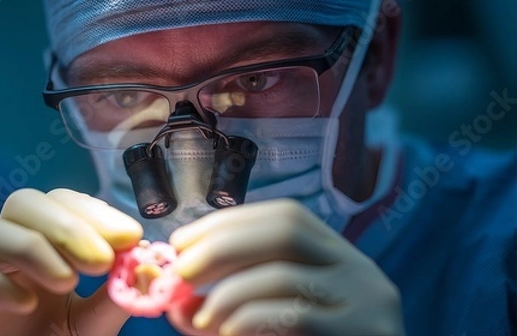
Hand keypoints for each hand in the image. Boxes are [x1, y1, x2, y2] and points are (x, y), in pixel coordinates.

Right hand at [0, 188, 142, 335]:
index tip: (129, 236)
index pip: (63, 202)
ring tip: (67, 283)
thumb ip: (118, 292)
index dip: (95, 212)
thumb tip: (147, 263)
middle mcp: (9, 246)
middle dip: (67, 226)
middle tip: (100, 261)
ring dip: (30, 246)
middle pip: (23, 202)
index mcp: (48, 242)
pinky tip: (25, 304)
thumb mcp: (96, 321)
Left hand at [166, 199, 404, 335]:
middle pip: (287, 229)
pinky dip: (250, 318)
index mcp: (336, 253)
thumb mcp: (277, 316)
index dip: (229, 222)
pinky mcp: (362, 331)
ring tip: (200, 315)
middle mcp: (355, 266)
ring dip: (230, 290)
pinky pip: (296, 315)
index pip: (284, 216)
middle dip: (224, 244)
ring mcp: (363, 298)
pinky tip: (227, 331)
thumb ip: (233, 305)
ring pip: (286, 274)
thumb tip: (176, 300)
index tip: (182, 241)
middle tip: (183, 270)